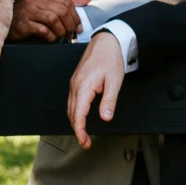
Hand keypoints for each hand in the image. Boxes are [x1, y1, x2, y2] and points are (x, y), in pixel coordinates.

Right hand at [6, 0, 82, 43]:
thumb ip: (66, 1)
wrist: (6, 24)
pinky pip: (44, 31)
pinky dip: (51, 37)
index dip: (76, 17)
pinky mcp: (22, 24)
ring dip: (61, 32)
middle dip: (70, 26)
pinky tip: (51, 39)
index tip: (78, 28)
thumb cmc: (30, 15)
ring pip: (54, 20)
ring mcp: (27, 10)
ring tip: (61, 37)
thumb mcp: (48, 5)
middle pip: (62, 11)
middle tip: (70, 35)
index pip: (67, 2)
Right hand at [66, 30, 127, 146]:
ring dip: (75, 122)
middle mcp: (75, 85)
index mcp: (84, 86)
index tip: (84, 142)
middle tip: (85, 142)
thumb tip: (105, 118)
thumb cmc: (111, 59)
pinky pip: (72, 100)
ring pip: (70, 107)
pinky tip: (81, 117)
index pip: (78, 114)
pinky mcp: (76, 81)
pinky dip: (75, 112)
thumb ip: (109, 101)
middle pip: (71, 113)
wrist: (106, 41)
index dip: (80, 130)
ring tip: (83, 133)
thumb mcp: (115, 81)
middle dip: (77, 130)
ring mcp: (74, 83)